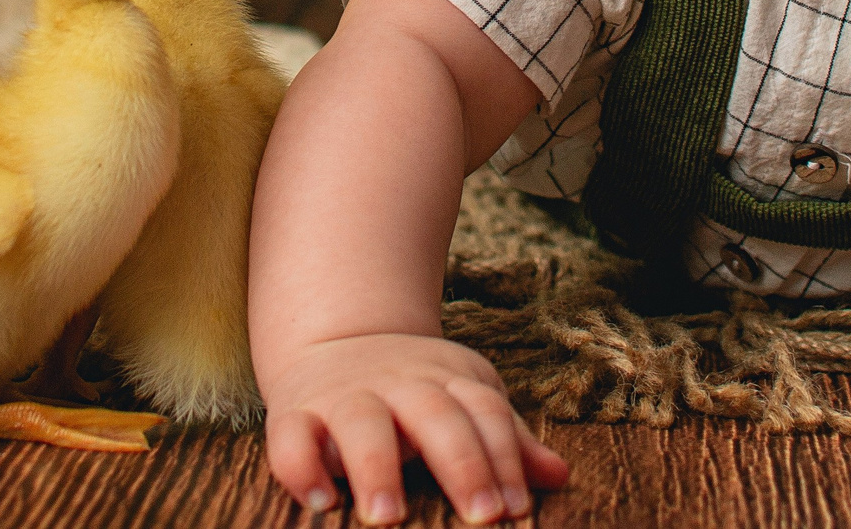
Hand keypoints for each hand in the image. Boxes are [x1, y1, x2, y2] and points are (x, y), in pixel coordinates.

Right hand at [261, 332, 568, 523]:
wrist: (336, 339)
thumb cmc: (415, 392)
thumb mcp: (463, 400)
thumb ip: (505, 441)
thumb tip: (559, 476)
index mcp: (447, 382)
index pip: (484, 413)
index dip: (504, 458)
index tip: (516, 510)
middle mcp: (399, 385)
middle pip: (436, 415)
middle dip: (461, 464)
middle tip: (481, 517)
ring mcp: (345, 396)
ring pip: (362, 422)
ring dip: (376, 466)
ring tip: (388, 517)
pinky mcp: (295, 413)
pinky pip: (290, 436)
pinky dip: (301, 467)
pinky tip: (320, 502)